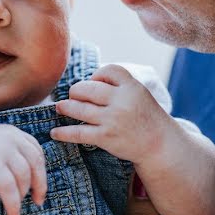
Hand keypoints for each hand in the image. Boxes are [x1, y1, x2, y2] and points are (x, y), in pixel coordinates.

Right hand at [0, 124, 46, 214]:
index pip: (36, 150)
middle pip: (35, 164)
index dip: (41, 170)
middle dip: (39, 184)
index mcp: (12, 131)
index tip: (40, 186)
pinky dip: (13, 204)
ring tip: (17, 208)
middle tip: (38, 201)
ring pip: (23, 178)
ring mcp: (1, 149)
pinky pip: (10, 189)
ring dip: (22, 196)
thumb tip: (36, 173)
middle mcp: (9, 137)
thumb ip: (13, 152)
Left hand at [51, 64, 173, 162]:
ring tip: (60, 108)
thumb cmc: (145, 116)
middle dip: (76, 91)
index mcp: (131, 87)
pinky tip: (55, 132)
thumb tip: (86, 81)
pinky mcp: (106, 137)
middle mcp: (121, 101)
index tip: (93, 82)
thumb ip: (117, 85)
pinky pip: (78, 133)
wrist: (159, 145)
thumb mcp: (139, 93)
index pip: (107, 70)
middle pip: (86, 88)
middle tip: (73, 95)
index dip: (96, 74)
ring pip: (79, 109)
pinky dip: (63, 133)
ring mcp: (112, 120)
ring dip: (65, 107)